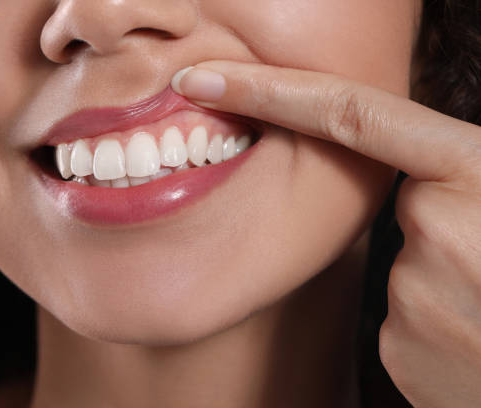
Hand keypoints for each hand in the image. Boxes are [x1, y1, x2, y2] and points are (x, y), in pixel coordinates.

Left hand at [171, 60, 480, 406]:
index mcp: (476, 174)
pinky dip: (432, 320)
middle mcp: (434, 230)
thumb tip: (429, 180)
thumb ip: (468, 171)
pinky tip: (476, 339)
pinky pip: (399, 316)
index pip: (345, 114)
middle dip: (435, 224)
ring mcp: (412, 294)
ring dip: (442, 277)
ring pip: (401, 265)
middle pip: (396, 207)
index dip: (266, 89)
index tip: (202, 78)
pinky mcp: (397, 347)